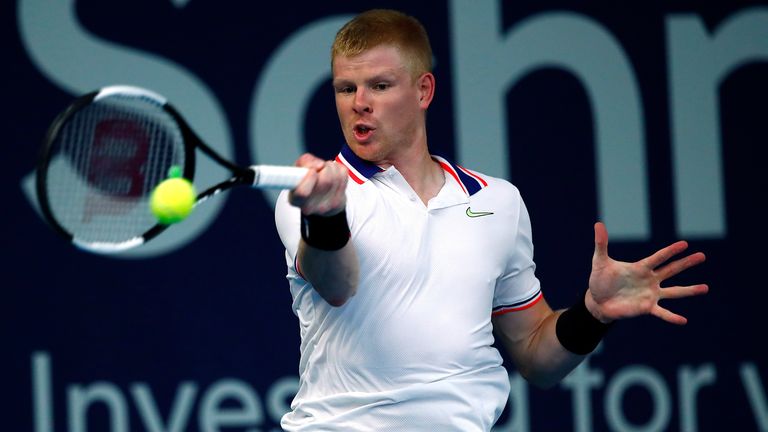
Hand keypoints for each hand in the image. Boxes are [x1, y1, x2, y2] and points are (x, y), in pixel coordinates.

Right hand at [288, 153, 347, 215]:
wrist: (319, 198)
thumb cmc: (305, 181)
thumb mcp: (297, 169)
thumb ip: (304, 162)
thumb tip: (319, 165)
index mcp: (296, 200)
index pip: (303, 192)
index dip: (310, 177)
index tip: (312, 171)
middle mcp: (311, 207)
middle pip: (326, 181)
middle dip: (324, 167)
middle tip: (320, 167)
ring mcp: (327, 206)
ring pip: (336, 177)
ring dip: (332, 167)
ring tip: (326, 169)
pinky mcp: (340, 202)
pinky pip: (344, 176)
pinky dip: (339, 169)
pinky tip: (333, 174)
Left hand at [584, 222, 707, 324]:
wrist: (597, 301)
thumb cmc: (600, 280)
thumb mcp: (600, 261)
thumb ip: (601, 244)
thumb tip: (598, 224)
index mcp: (641, 267)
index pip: (659, 257)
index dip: (671, 251)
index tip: (685, 244)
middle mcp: (649, 280)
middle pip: (671, 270)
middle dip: (686, 263)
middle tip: (702, 256)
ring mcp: (650, 294)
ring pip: (674, 291)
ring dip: (689, 290)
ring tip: (705, 288)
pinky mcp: (647, 307)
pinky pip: (662, 313)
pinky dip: (672, 317)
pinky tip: (683, 321)